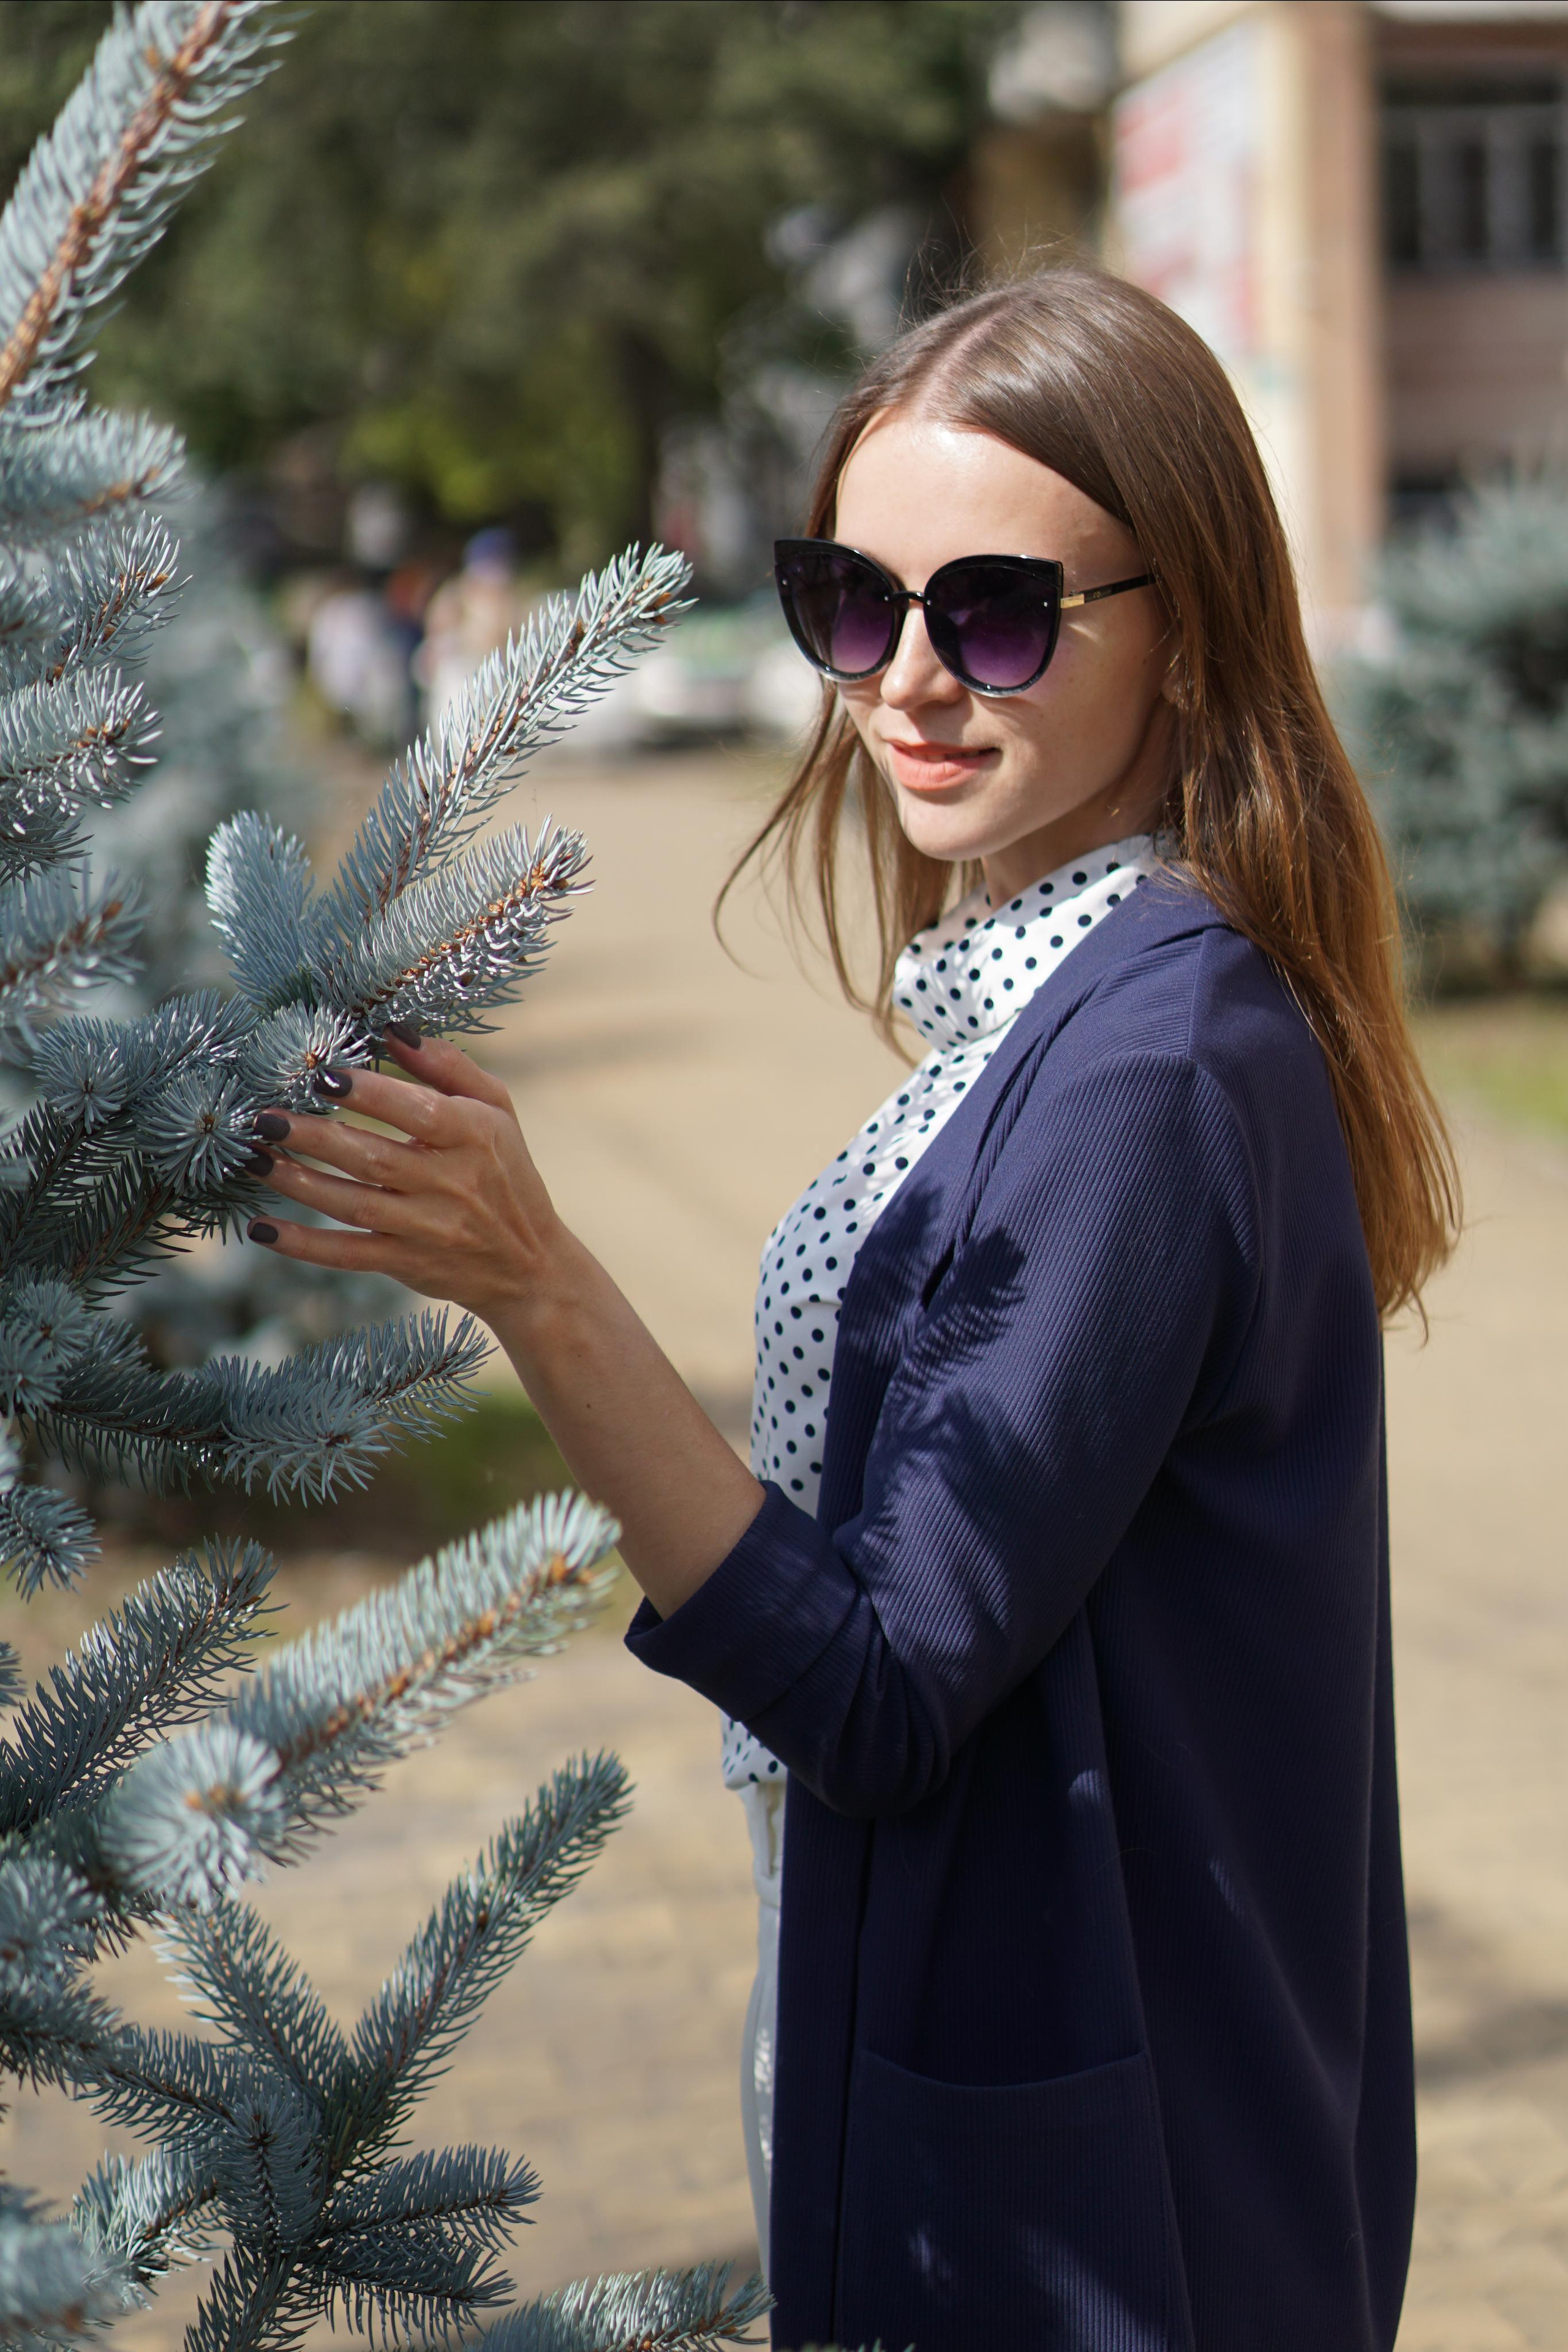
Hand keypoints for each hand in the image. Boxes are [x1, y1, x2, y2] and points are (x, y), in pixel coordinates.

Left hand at [249, 1035, 559, 1327]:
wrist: (528, 1264)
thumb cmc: (506, 1171)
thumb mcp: (496, 1110)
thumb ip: (448, 1066)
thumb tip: (394, 1030)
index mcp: (473, 1136)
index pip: (416, 1112)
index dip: (369, 1093)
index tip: (324, 1074)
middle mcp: (450, 1184)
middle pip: (371, 1157)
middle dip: (313, 1135)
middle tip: (265, 1117)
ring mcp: (426, 1228)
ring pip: (351, 1203)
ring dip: (296, 1181)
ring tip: (253, 1159)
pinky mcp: (406, 1263)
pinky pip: (348, 1254)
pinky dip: (304, 1245)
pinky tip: (263, 1230)